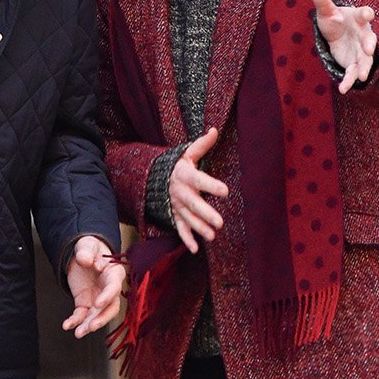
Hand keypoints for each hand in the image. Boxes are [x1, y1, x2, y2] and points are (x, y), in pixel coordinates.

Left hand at [62, 236, 124, 338]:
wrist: (82, 255)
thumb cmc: (89, 249)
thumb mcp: (87, 245)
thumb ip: (86, 252)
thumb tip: (86, 260)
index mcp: (113, 273)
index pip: (114, 287)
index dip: (107, 296)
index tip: (97, 303)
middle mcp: (108, 289)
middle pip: (110, 307)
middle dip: (101, 319)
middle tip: (91, 326)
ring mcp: (98, 299)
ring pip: (97, 316)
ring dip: (88, 326)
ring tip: (78, 333)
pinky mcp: (86, 303)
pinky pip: (82, 315)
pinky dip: (75, 321)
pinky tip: (67, 325)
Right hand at [168, 128, 228, 253]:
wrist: (152, 179)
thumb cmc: (177, 166)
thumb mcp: (187, 154)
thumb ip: (202, 144)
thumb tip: (214, 129)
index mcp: (185, 175)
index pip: (199, 180)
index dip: (211, 185)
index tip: (225, 191)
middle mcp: (180, 192)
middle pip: (193, 204)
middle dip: (206, 213)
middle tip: (220, 223)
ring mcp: (176, 206)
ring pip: (188, 218)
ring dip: (199, 228)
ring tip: (212, 236)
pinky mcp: (174, 216)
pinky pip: (179, 229)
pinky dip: (186, 239)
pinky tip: (196, 249)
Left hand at [312, 0, 376, 93]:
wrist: (337, 34)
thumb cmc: (335, 20)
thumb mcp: (326, 11)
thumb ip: (323, 1)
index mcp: (358, 18)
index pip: (364, 14)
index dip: (366, 13)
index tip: (368, 13)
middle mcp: (363, 34)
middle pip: (370, 39)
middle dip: (369, 44)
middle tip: (368, 49)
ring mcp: (361, 50)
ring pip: (365, 59)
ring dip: (364, 68)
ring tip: (361, 76)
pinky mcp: (354, 62)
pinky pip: (353, 72)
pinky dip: (349, 81)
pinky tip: (343, 90)